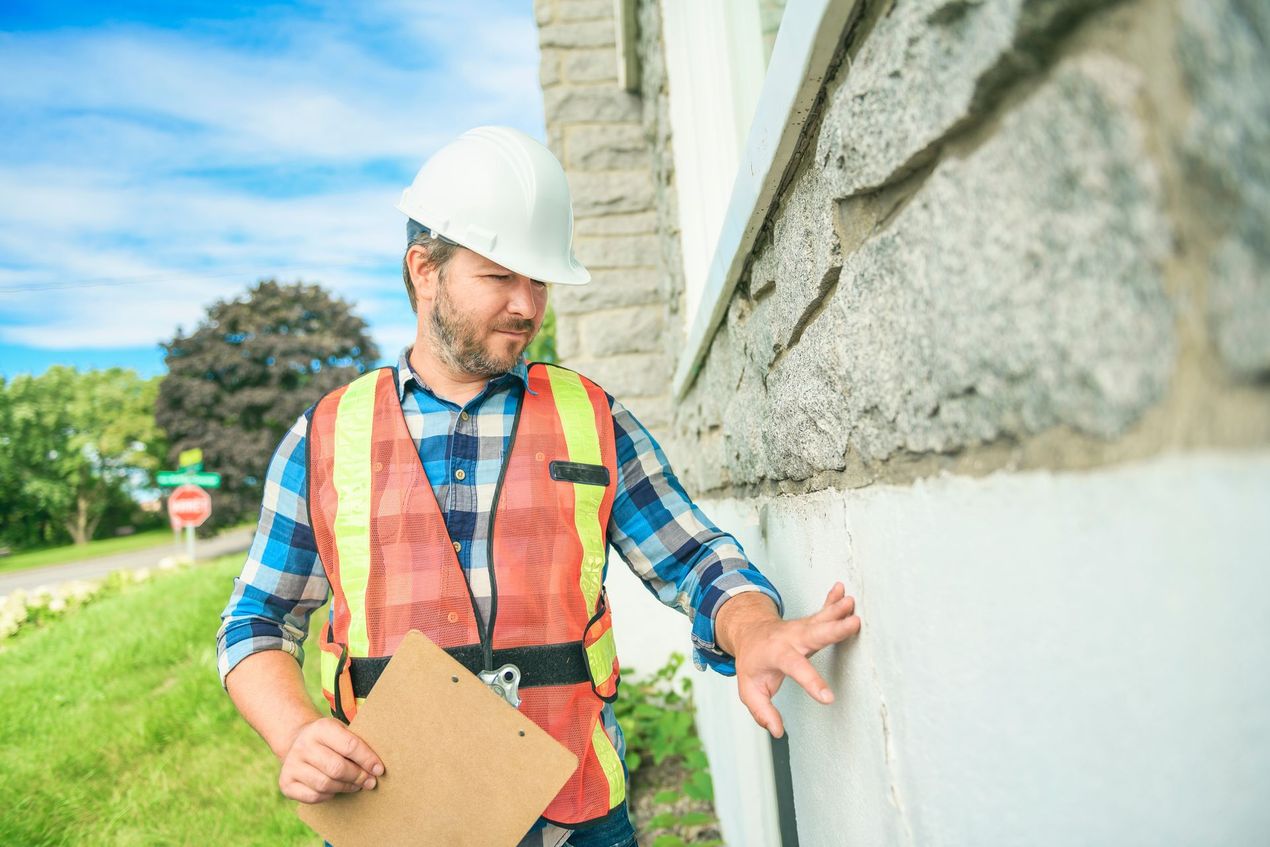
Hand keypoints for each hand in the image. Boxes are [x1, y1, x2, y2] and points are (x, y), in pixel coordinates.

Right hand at [278, 717, 385, 803]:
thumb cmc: (329, 739)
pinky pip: (313, 796)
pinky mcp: (285, 783)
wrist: (297, 740)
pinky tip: (336, 789)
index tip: (379, 770)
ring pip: (326, 784)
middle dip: (358, 777)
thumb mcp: (341, 731)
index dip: (367, 759)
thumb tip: (377, 767)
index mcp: (321, 728)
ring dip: (346, 787)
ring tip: (356, 785)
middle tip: (370, 782)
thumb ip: (357, 744)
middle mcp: (303, 745)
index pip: (350, 745)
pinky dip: (329, 795)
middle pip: (337, 768)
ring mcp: (291, 764)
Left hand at [731, 582, 860, 737]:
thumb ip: (762, 711)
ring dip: (837, 610)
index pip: (796, 668)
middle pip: (814, 633)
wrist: (749, 632)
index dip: (812, 683)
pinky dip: (832, 600)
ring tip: (851, 603)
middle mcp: (791, 637)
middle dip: (835, 628)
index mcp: (777, 654)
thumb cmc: (752, 663)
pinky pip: (822, 611)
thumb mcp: (749, 690)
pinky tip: (842, 592)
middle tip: (855, 623)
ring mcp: (801, 627)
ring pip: (821, 619)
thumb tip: (777, 731)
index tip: (828, 698)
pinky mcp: (809, 623)